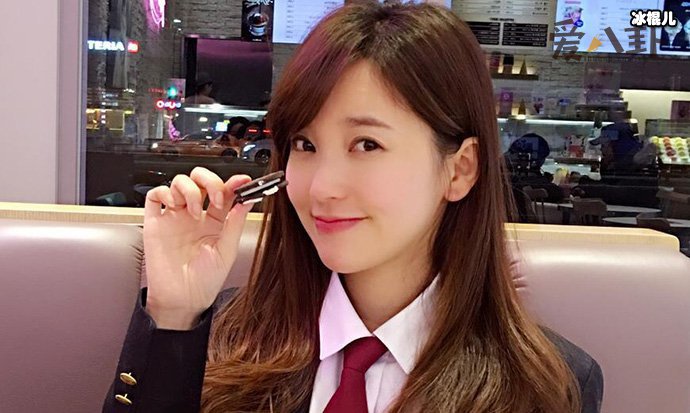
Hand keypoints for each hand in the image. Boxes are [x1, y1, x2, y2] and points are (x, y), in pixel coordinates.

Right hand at [142, 167, 253, 328]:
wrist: (182, 299)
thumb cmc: (205, 281)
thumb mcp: (227, 252)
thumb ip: (235, 223)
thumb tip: (247, 200)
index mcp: (216, 221)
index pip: (224, 192)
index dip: (233, 183)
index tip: (243, 181)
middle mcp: (195, 215)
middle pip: (200, 179)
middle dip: (209, 180)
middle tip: (216, 197)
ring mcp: (175, 217)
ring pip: (178, 182)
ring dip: (189, 189)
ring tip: (194, 211)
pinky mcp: (156, 222)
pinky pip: (155, 195)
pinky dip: (165, 193)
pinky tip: (175, 207)